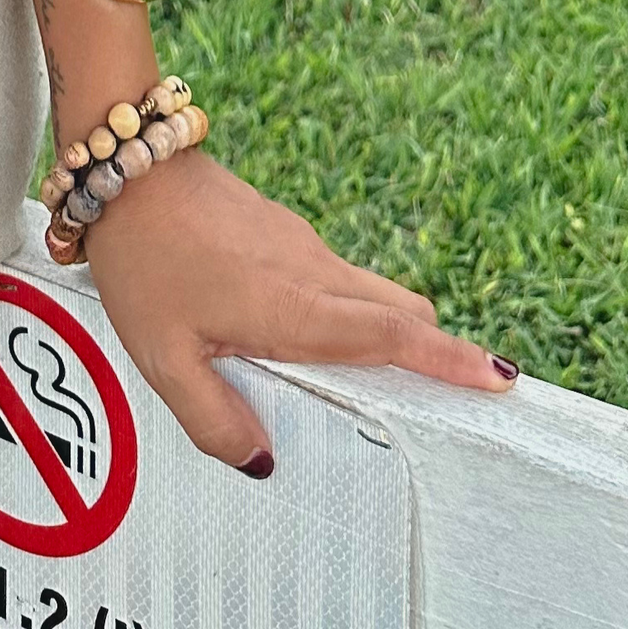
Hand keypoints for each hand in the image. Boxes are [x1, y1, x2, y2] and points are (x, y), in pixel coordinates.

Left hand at [81, 149, 515, 474]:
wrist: (127, 165)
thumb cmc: (146, 260)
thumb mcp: (163, 358)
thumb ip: (214, 419)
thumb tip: (263, 463)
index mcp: (296, 306)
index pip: (392, 336)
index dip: (448, 359)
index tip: (500, 378)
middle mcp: (314, 271)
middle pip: (399, 313)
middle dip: (433, 352)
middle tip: (458, 398)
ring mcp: (303, 245)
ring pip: (369, 294)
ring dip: (388, 334)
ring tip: (383, 388)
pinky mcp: (285, 233)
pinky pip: (337, 280)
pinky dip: (348, 313)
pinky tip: (308, 342)